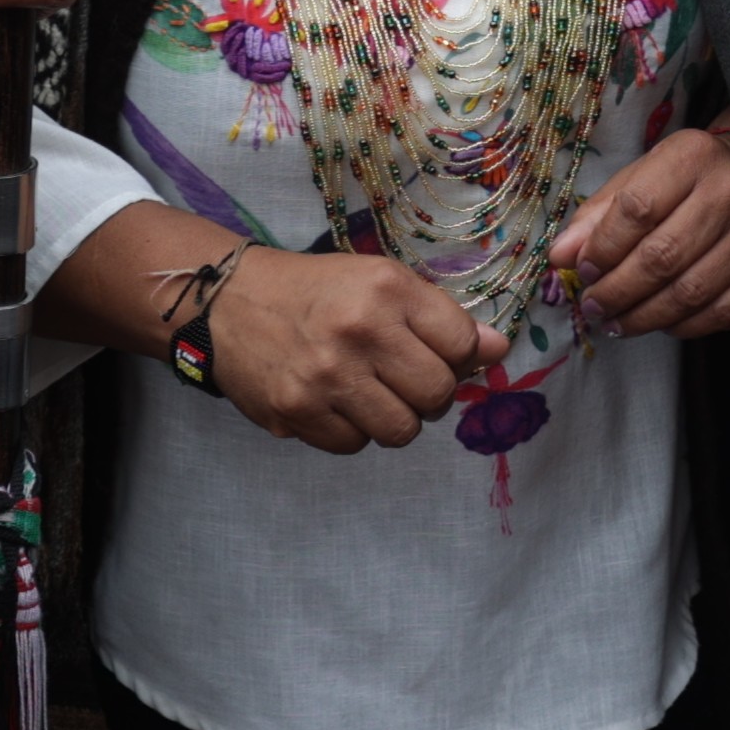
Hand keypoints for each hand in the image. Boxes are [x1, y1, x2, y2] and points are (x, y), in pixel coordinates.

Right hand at [202, 246, 497, 452]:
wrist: (230, 301)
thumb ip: (440, 317)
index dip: (459, 356)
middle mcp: (358, 331)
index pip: (462, 345)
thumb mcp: (382, 283)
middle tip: (402, 378)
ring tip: (369, 392)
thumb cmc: (318, 291)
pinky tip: (334, 402)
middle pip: (438, 395)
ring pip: (401, 431)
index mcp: (387, 290)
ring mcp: (325, 376)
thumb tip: (499, 350)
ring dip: (393, 418)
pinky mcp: (295, 412)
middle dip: (429, 394)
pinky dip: (352, 431)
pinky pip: (354, 445)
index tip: (434, 352)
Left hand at [553, 122, 729, 339]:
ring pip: (690, 293)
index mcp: (691, 157)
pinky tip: (660, 322)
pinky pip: (721, 314)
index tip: (582, 272)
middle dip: (617, 292)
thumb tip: (559, 257)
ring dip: (643, 317)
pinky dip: (683, 327)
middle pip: (662, 257)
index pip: (638, 209)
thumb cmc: (684, 178)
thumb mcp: (638, 178)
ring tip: (616, 322)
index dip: (603, 248)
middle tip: (594, 308)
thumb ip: (597, 216)